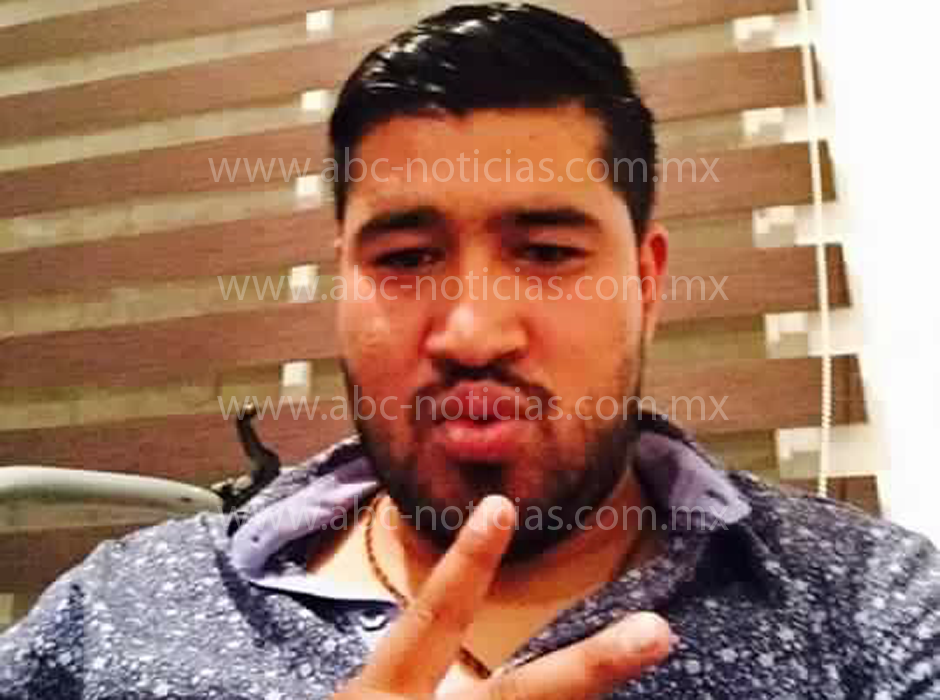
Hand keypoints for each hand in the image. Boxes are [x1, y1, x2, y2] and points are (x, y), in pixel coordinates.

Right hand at [333, 495, 672, 698]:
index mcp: (384, 694)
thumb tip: (462, 643)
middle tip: (659, 631)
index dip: (467, 563)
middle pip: (521, 697)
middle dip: (591, 667)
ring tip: (643, 649)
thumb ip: (415, 671)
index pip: (431, 619)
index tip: (503, 507)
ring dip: (586, 688)